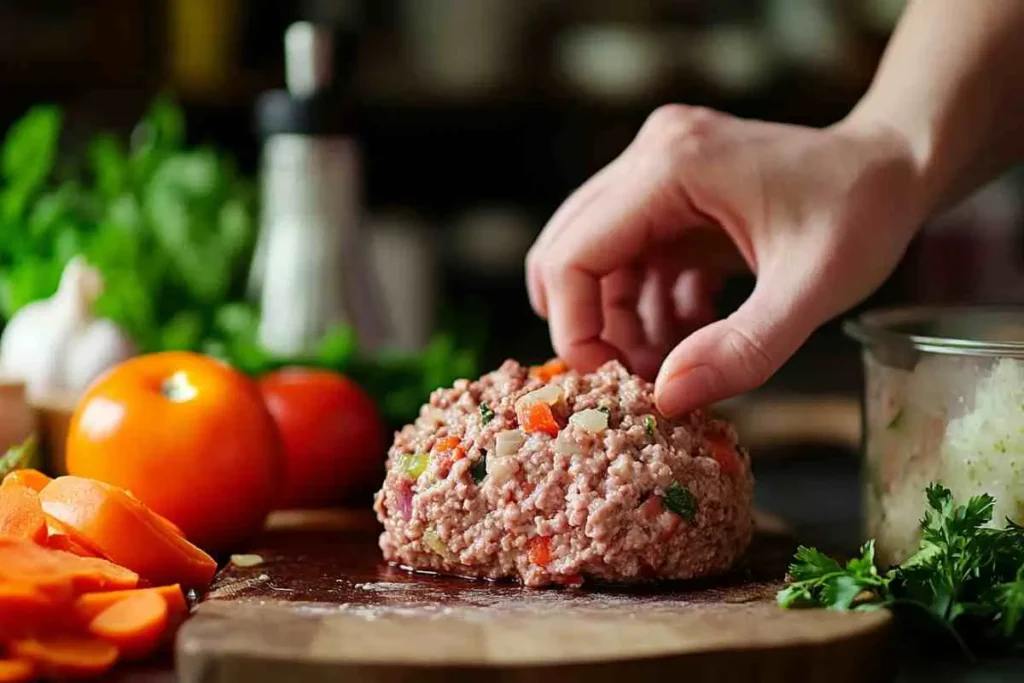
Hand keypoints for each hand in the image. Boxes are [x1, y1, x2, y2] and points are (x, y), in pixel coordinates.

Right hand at [526, 105, 926, 415]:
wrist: (896, 166)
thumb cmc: (865, 213)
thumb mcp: (813, 290)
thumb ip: (742, 349)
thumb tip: (667, 401)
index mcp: (671, 167)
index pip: (573, 256)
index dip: (575, 329)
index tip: (609, 387)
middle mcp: (651, 157)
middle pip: (571, 256)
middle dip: (593, 329)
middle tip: (634, 383)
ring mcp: (658, 173)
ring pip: (598, 264)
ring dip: (623, 324)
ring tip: (673, 368)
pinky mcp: (671, 196)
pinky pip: (633, 262)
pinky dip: (651, 308)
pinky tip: (694, 336)